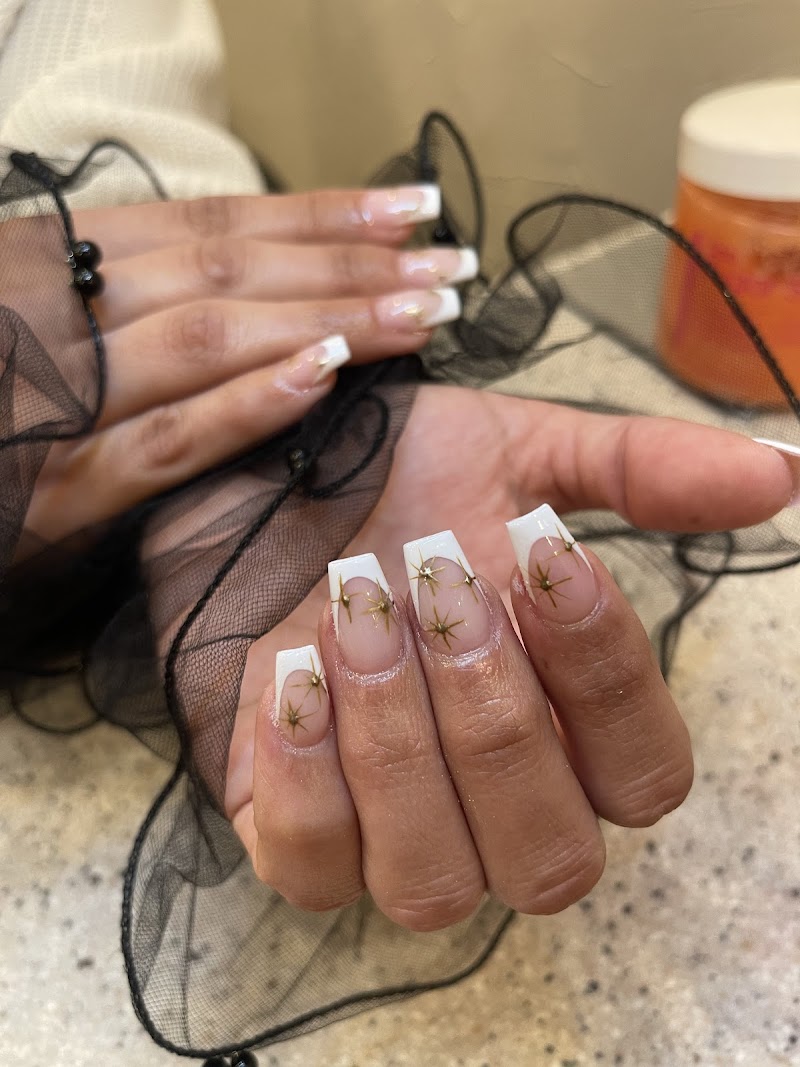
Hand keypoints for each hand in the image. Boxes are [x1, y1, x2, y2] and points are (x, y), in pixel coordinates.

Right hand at [21, 184, 474, 542]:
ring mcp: (59, 395)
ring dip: (325, 317)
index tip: (411, 208)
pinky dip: (242, 403)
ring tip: (424, 312)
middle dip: (350, 263)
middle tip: (452, 263)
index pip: (212, 224)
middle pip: (229, 270)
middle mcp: (60, 306)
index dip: (319, 214)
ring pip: (207, 338)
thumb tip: (253, 283)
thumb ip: (128, 300)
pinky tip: (323, 372)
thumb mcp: (40, 317)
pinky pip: (161, 440)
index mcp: (56, 259)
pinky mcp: (55, 489)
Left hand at [225, 385, 795, 927]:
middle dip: (496, 718)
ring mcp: (389, 837)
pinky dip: (308, 776)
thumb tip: (777, 473)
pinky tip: (292, 673)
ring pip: (434, 881)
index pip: (646, 777)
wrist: (257, 481)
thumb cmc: (395, 483)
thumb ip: (643, 474)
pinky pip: (312, 871)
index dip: (608, 679)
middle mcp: (491, 808)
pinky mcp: (292, 839)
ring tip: (358, 613)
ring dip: (398, 742)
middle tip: (439, 584)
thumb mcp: (517, 458)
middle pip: (551, 858)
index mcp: (568, 731)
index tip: (542, 558)